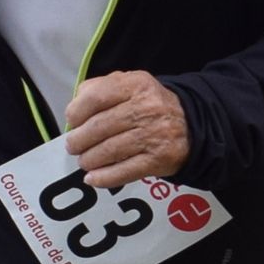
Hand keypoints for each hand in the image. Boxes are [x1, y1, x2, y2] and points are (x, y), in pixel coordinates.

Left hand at [61, 68, 189, 185]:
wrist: (192, 125)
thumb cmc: (150, 105)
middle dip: (79, 140)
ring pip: (109, 151)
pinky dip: (104, 178)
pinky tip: (92, 179)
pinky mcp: (158, 160)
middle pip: (100, 127)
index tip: (71, 121)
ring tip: (84, 161)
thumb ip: (101, 88)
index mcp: (136, 85)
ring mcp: (154, 135)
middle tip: (73, 146)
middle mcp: (146, 108)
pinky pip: (124, 171)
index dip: (77, 112)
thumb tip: (74, 107)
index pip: (96, 97)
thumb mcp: (130, 84)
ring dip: (89, 159)